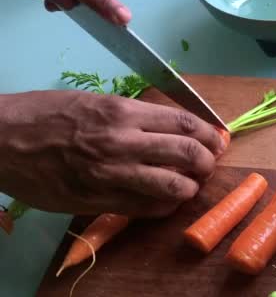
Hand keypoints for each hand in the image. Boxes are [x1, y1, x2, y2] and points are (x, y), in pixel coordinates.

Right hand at [0, 91, 225, 216]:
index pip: (184, 123)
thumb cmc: (46, 115)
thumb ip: (135, 116)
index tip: (218, 140)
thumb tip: (171, 128)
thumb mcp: (96, 102)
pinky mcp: (98, 200)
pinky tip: (167, 202)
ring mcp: (111, 174)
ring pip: (173, 186)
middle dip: (208, 161)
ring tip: (191, 185)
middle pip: (187, 153)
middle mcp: (123, 141)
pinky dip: (165, 207)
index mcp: (123, 111)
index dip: (209, 134)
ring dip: (191, 187)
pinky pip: (146, 209)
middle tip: (209, 164)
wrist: (1, 139)